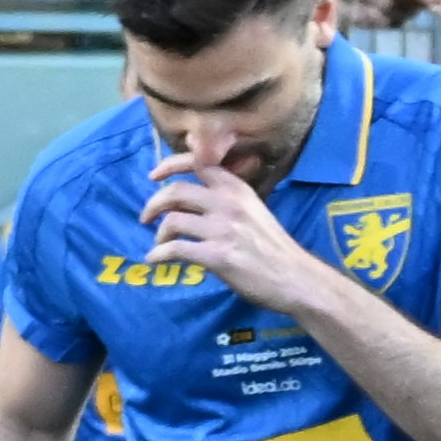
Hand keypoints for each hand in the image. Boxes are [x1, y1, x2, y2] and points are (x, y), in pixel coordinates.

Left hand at [138, 155, 328, 316]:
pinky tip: (156, 260)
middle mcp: (229, 204)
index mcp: (238, 189)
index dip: (171, 165)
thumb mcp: (254, 210)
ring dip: (158, 234)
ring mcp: (224, 230)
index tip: (153, 175)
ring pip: (173, 221)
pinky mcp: (219, 257)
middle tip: (145, 217)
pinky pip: (176, 250)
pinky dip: (159, 254)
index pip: (199, 163)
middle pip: (176, 191)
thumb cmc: (273, 247)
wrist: (295, 278)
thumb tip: (196, 191)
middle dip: (153, 204)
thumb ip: (228, 198)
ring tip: (159, 244)